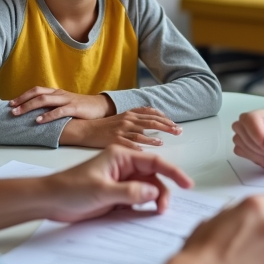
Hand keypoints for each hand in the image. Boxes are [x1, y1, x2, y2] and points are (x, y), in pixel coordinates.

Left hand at [8, 87, 113, 121]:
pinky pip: (59, 111)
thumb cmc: (80, 108)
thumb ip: (52, 107)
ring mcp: (67, 100)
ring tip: (18, 113)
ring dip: (29, 106)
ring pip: (44, 100)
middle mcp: (59, 94)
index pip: (36, 90)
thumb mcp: (64, 104)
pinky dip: (47, 116)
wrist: (100, 107)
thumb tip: (34, 115)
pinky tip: (39, 121)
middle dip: (22, 101)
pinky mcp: (74, 108)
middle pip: (37, 94)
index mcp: (56, 92)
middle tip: (10, 108)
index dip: (23, 96)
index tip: (10, 103)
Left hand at [42, 145, 193, 222]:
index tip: (187, 183)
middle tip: (163, 209)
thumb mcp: (102, 191)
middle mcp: (123, 166)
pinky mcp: (116, 195)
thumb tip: (153, 192)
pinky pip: (136, 198)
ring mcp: (120, 181)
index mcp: (121, 156)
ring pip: (147, 189)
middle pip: (153, 177)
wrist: (50, 200)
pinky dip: (143, 205)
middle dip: (162, 191)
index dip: (173, 172)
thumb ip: (129, 192)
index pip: (154, 161)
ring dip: (153, 199)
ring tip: (155, 213)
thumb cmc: (70, 188)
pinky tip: (144, 213)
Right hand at [60, 107, 181, 148]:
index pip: (152, 114)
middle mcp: (127, 120)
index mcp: (130, 114)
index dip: (165, 118)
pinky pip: (127, 144)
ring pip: (141, 133)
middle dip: (167, 126)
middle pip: (151, 122)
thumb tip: (153, 124)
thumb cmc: (103, 127)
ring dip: (154, 138)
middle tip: (178, 131)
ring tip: (163, 142)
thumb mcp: (121, 119)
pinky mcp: (113, 140)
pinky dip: (137, 146)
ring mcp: (120, 130)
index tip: (175, 124)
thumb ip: (136, 120)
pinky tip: (144, 150)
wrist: (84, 130)